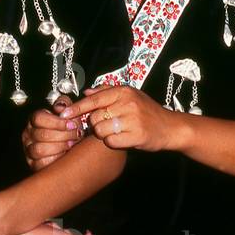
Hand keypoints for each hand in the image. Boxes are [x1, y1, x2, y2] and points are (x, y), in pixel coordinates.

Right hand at [22, 95, 84, 171]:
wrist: (71, 146)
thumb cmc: (68, 128)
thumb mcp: (68, 112)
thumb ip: (65, 104)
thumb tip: (60, 106)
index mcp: (35, 120)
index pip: (38, 118)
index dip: (57, 122)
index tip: (72, 124)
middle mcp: (29, 134)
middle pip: (42, 134)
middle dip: (63, 135)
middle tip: (77, 135)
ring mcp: (29, 150)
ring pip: (40, 149)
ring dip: (60, 147)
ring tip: (72, 144)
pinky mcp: (34, 164)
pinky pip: (41, 164)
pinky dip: (56, 159)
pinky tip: (65, 155)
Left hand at [59, 84, 190, 151]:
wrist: (170, 127)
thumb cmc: (147, 111)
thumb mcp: (130, 95)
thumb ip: (107, 92)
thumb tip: (86, 92)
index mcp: (123, 91)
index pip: (94, 100)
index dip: (77, 108)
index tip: (64, 114)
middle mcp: (127, 103)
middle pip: (94, 117)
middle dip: (96, 124)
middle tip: (107, 124)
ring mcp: (132, 120)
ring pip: (101, 130)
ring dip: (104, 134)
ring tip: (116, 131)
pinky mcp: (136, 136)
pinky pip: (111, 142)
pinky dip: (113, 142)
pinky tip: (122, 139)